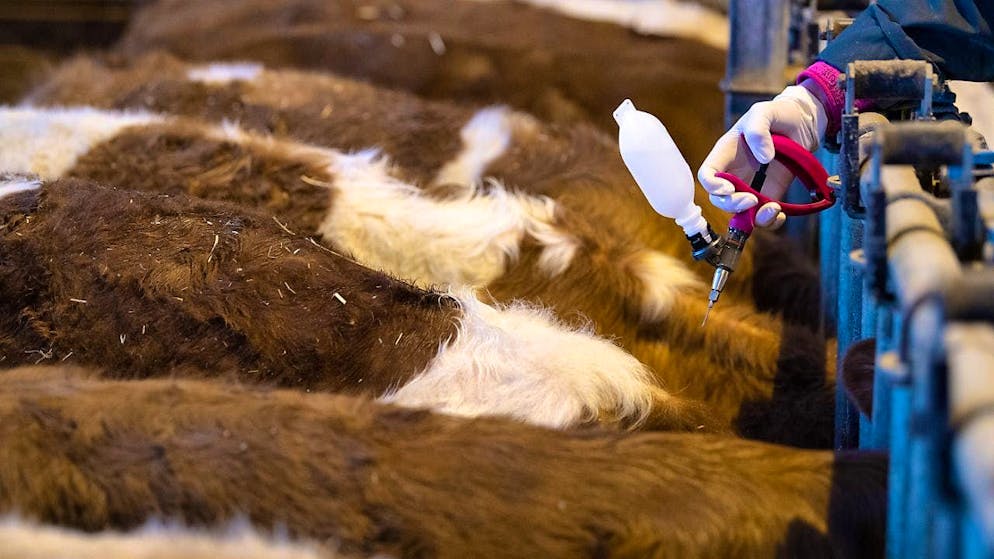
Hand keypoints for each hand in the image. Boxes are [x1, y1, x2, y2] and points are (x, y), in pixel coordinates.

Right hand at [697, 82, 826, 228]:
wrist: (803, 123)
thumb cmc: (778, 114)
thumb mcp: (765, 112)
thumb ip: (759, 130)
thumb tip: (763, 158)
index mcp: (726, 153)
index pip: (707, 174)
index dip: (712, 184)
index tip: (729, 188)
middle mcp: (735, 173)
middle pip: (720, 198)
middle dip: (732, 204)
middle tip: (752, 200)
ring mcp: (752, 186)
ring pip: (740, 212)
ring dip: (752, 217)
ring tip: (773, 209)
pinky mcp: (770, 194)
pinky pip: (763, 215)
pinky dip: (770, 220)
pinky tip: (780, 213)